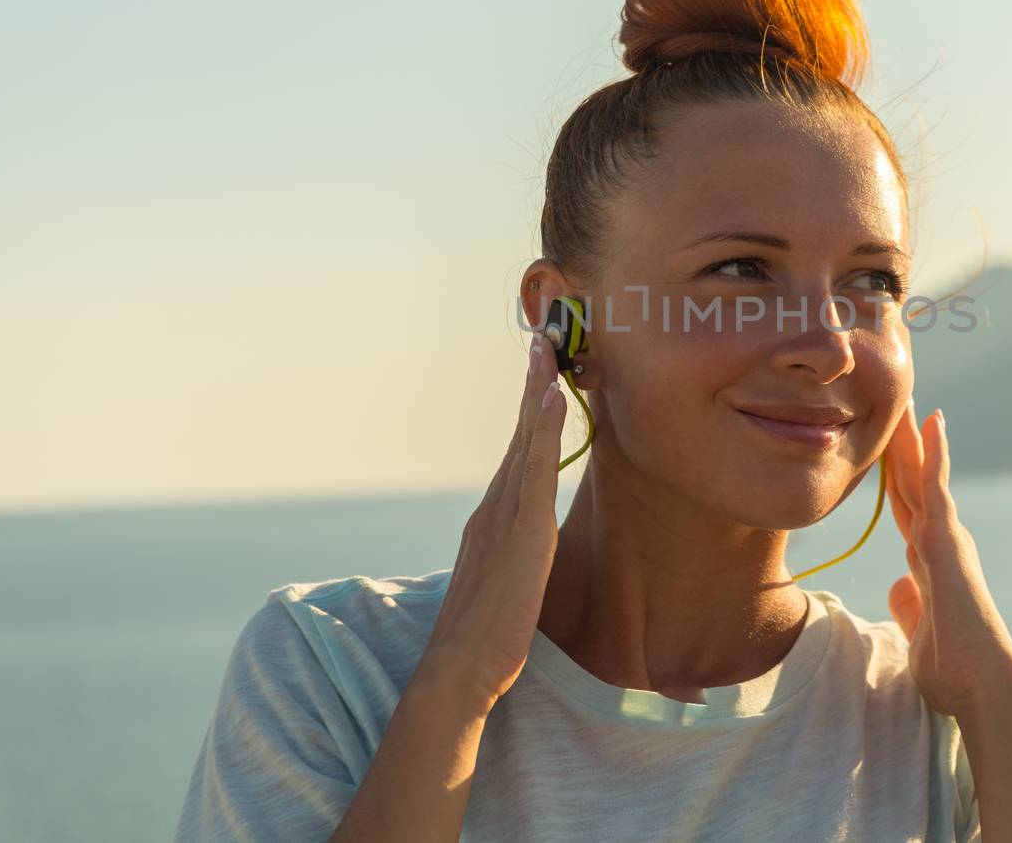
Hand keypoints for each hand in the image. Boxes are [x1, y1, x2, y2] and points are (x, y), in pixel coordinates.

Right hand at [416, 334, 566, 711]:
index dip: (529, 414)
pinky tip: (552, 401)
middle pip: (518, 436)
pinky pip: (537, 471)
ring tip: (547, 352)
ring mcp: (505, 517)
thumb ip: (516, 559)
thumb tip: (531, 550)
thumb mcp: (506, 585)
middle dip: (530, 387)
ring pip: (524, 443)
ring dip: (536, 394)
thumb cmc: (484, 638)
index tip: (540, 375)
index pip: (517, 455)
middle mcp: (494, 508)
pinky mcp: (523, 534)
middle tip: (542, 340)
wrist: (458, 670)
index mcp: (492, 519)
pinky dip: (543, 432)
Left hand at [884, 399, 1011, 718]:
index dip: (893, 473)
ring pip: (923, 474)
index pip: (905, 505)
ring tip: (907, 396)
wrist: (983, 686)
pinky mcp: (949, 542)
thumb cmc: (954, 668)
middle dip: (900, 443)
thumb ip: (910, 603)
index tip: (882, 441)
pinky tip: (932, 422)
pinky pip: (938, 488)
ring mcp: (946, 538)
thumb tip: (899, 585)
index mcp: (930, 559)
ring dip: (914, 435)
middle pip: (912, 480)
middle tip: (893, 400)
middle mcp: (940, 541)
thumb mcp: (918, 629)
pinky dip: (934, 454)